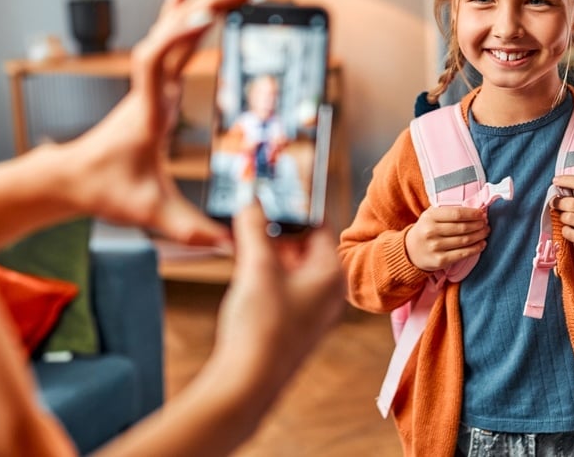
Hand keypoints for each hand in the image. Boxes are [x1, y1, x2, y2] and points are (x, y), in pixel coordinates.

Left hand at [66, 0, 250, 246]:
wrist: (70, 179)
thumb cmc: (105, 191)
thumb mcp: (149, 214)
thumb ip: (190, 230)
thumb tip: (229, 246)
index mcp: (148, 112)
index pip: (156, 61)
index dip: (178, 36)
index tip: (205, 16)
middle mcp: (149, 90)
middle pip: (173, 35)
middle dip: (209, 7)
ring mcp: (149, 85)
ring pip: (173, 33)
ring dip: (203, 6)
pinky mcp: (152, 87)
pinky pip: (168, 41)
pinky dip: (179, 14)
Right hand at [215, 202, 344, 380]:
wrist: (247, 383)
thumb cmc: (262, 327)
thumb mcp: (257, 266)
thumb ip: (254, 228)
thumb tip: (252, 202)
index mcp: (331, 274)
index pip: (319, 225)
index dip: (294, 206)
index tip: (273, 191)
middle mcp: (328, 292)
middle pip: (305, 246)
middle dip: (277, 228)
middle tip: (252, 209)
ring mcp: (311, 310)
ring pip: (291, 267)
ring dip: (267, 249)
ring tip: (241, 233)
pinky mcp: (292, 325)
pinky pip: (283, 286)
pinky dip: (265, 272)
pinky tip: (242, 266)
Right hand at [404, 205, 489, 271]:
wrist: (410, 251)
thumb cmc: (426, 229)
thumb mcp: (430, 216)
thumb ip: (447, 211)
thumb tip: (474, 210)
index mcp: (430, 217)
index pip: (456, 213)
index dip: (472, 214)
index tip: (482, 214)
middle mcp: (431, 232)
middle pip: (463, 227)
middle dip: (478, 225)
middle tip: (486, 223)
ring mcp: (435, 247)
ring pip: (465, 240)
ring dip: (480, 235)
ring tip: (486, 232)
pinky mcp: (440, 260)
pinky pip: (463, 254)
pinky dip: (476, 248)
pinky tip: (482, 244)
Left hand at [551, 175, 573, 255]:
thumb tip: (570, 182)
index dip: (567, 180)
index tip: (556, 180)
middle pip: (571, 203)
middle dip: (558, 201)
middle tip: (555, 201)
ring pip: (568, 218)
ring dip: (562, 216)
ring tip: (565, 215)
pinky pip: (569, 233)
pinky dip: (565, 229)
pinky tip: (570, 228)